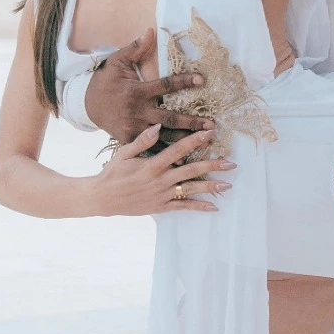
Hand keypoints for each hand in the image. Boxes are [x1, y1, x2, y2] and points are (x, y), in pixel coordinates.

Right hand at [82, 28, 214, 144]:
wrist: (86, 106)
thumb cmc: (105, 82)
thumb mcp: (116, 62)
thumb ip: (135, 48)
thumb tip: (151, 31)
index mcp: (137, 92)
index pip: (165, 85)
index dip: (183, 81)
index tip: (201, 79)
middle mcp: (138, 112)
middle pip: (170, 117)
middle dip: (191, 122)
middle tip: (212, 125)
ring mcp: (135, 129)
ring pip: (164, 137)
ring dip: (185, 140)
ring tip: (204, 143)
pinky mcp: (131, 141)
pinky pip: (151, 149)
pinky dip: (166, 155)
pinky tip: (183, 160)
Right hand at [90, 125, 234, 215]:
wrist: (103, 198)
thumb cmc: (113, 173)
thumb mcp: (124, 153)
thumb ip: (142, 140)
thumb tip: (158, 127)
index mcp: (152, 165)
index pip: (178, 150)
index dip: (195, 141)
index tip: (210, 133)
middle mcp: (160, 180)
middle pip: (191, 171)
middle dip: (212, 166)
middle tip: (231, 163)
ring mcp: (162, 195)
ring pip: (190, 190)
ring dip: (210, 187)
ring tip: (228, 184)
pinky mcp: (161, 207)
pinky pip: (183, 207)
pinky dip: (198, 207)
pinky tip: (213, 206)